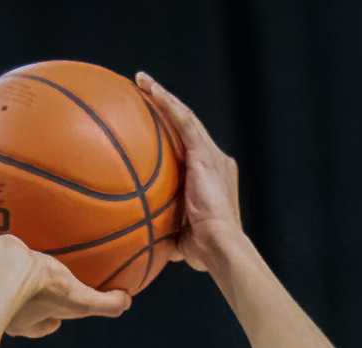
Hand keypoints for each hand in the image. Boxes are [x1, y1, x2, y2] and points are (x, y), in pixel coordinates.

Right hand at [0, 234, 129, 337]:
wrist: (2, 272)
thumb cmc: (41, 287)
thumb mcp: (79, 297)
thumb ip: (105, 304)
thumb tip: (129, 302)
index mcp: (29, 319)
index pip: (44, 324)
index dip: (51, 320)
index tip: (56, 313)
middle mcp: (3, 311)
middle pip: (13, 308)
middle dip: (18, 301)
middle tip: (25, 285)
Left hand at [134, 73, 242, 270]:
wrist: (220, 245)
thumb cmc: (203, 251)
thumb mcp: (180, 240)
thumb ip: (166, 234)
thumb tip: (145, 242)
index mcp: (211, 178)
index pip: (188, 149)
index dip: (171, 134)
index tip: (152, 126)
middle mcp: (215, 160)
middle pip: (187, 126)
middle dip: (165, 107)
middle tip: (143, 92)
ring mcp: (212, 155)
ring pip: (185, 117)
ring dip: (163, 97)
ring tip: (141, 81)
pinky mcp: (206, 154)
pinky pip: (184, 120)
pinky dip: (166, 103)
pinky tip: (149, 90)